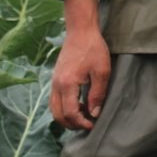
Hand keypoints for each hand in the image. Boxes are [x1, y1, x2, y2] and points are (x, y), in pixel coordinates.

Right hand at [50, 0, 110, 130]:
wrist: (80, 31)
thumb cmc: (93, 49)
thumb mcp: (102, 71)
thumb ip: (98, 94)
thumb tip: (94, 113)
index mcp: (67, 84)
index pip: (70, 113)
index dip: (81, 123)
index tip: (93, 125)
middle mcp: (56, 85)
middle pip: (58, 115)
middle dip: (72, 124)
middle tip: (87, 125)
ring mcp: (54, 82)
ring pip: (54, 109)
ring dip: (67, 117)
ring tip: (84, 116)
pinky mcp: (56, 79)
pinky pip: (55, 100)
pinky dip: (64, 108)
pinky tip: (79, 105)